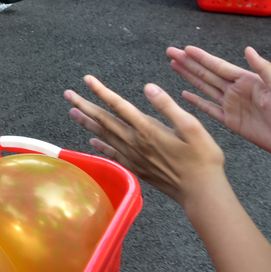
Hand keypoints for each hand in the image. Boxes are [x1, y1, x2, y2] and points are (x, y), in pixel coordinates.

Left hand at [65, 76, 226, 206]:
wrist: (201, 192)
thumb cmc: (202, 158)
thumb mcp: (192, 126)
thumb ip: (167, 106)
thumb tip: (149, 87)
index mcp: (147, 129)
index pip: (118, 105)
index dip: (101, 91)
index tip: (87, 79)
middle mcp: (135, 142)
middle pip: (104, 120)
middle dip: (85, 105)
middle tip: (68, 94)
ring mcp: (133, 157)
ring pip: (104, 136)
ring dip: (87, 123)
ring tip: (72, 112)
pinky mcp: (136, 168)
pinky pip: (112, 154)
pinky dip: (100, 146)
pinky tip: (92, 141)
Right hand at [167, 46, 270, 165]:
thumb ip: (264, 69)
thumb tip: (248, 50)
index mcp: (247, 80)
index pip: (218, 66)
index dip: (201, 57)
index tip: (185, 48)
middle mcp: (236, 90)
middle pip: (206, 73)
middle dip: (188, 63)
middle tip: (171, 52)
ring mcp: (231, 105)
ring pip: (204, 87)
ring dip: (189, 77)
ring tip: (174, 65)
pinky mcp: (230, 121)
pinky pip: (208, 109)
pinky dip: (196, 101)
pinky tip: (184, 94)